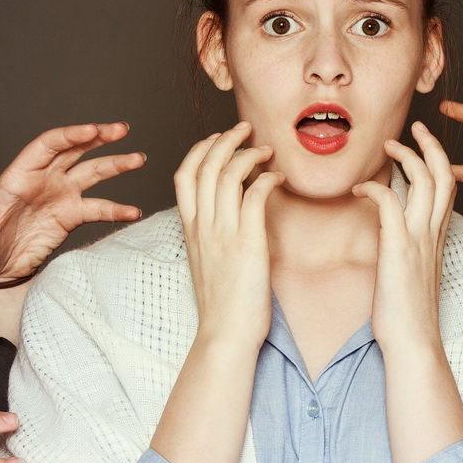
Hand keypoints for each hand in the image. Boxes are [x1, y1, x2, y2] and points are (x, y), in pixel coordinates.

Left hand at [0, 123, 144, 283]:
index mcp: (19, 175)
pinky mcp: (71, 216)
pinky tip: (133, 211)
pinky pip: (98, 208)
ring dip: (116, 164)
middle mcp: (44, 179)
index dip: (70, 136)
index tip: (92, 130)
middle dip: (99, 138)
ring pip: (92, 172)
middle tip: (121, 130)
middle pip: (75, 150)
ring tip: (138, 159)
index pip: (47, 146)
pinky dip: (117, 209)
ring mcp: (60, 195)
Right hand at [174, 121, 282, 352]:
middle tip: (244, 128)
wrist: (225, 334)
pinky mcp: (247, 242)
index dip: (199, 150)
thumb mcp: (207, 264)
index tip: (216, 138)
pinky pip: (255, 196)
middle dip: (224, 139)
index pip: (184, 176)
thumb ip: (211, 237)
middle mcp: (203, 226)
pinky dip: (267, 179)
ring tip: (265, 147)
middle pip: (205, 166)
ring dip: (248, 154)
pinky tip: (278, 178)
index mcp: (190, 230)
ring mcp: (223, 233)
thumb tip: (225, 219)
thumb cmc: (222, 306)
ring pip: (228, 175)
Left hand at [353, 122, 462, 462]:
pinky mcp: (400, 248)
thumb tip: (389, 235)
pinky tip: (358, 187)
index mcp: (437, 238)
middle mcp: (433, 233)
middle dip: (431, 145)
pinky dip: (375, 187)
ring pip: (426, 180)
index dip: (438, 161)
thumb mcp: (409, 274)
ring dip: (407, 156)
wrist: (411, 343)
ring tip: (389, 143)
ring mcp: (419, 239)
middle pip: (444, 174)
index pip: (446, 188)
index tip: (423, 145)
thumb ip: (405, 249)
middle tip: (416, 127)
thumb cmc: (405, 315)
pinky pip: (390, 203)